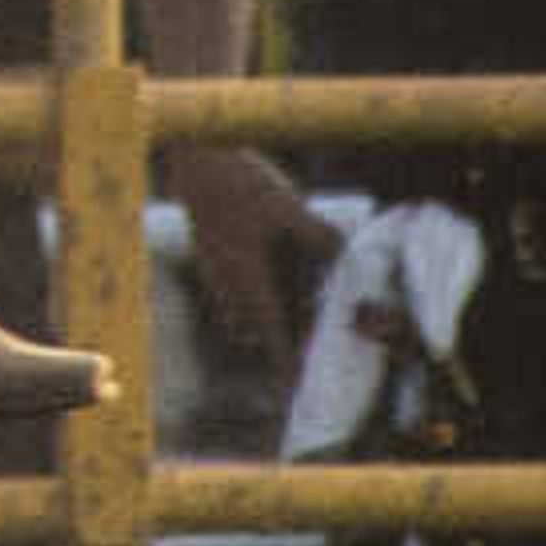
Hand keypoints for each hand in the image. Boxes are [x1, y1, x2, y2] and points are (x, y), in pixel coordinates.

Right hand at [161, 140, 332, 362]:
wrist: (197, 157)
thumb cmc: (240, 182)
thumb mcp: (288, 206)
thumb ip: (319, 237)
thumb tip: (348, 260)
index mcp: (248, 275)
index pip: (271, 332)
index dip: (286, 362)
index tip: (297, 387)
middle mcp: (229, 280)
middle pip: (259, 327)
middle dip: (282, 337)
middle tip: (311, 337)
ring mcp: (216, 270)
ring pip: (244, 311)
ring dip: (268, 316)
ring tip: (299, 303)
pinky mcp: (212, 257)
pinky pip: (233, 292)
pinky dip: (255, 294)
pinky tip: (275, 270)